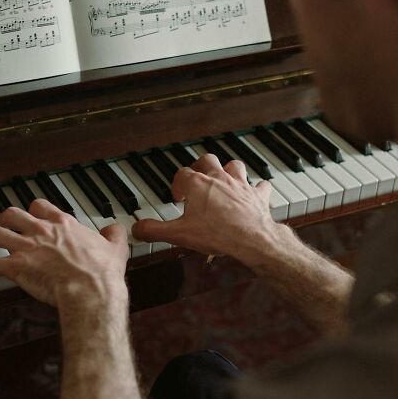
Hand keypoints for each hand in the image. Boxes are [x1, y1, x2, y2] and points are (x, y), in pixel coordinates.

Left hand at [0, 198, 128, 308]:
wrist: (91, 290)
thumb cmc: (102, 272)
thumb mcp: (116, 248)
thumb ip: (114, 235)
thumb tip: (116, 229)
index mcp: (64, 224)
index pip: (40, 207)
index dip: (32, 211)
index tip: (29, 215)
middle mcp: (42, 231)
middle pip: (12, 214)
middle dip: (0, 219)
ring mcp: (27, 248)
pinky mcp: (16, 268)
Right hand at [132, 153, 280, 264]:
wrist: (250, 238)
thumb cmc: (216, 233)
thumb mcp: (178, 234)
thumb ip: (154, 230)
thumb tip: (137, 229)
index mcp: (197, 184)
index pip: (182, 174)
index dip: (177, 184)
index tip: (177, 197)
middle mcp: (219, 178)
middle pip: (207, 160)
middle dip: (201, 166)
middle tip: (197, 178)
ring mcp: (240, 184)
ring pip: (234, 165)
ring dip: (229, 171)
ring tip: (224, 179)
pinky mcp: (257, 195)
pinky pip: (260, 185)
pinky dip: (257, 188)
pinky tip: (255, 192)